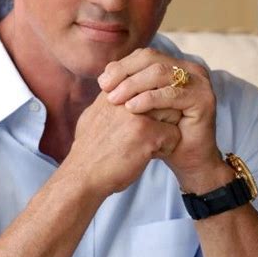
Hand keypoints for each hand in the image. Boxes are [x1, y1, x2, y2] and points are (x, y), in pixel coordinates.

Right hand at [66, 90, 180, 197]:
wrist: (82, 175)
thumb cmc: (89, 150)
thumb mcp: (93, 114)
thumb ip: (108, 98)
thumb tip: (114, 85)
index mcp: (114, 90)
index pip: (150, 80)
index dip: (155, 98)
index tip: (151, 114)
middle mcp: (126, 97)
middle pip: (165, 93)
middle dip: (165, 112)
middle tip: (153, 131)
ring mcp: (136, 114)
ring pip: (174, 112)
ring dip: (168, 129)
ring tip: (151, 143)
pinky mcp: (146, 133)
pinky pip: (175, 134)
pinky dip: (167, 148)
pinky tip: (150, 156)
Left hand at [97, 48, 225, 190]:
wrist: (186, 160)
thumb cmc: (160, 134)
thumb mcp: (139, 106)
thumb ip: (127, 86)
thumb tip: (105, 70)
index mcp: (175, 65)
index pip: (144, 56)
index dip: (122, 65)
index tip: (101, 82)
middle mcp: (190, 69)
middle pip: (151, 59)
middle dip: (125, 72)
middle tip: (105, 88)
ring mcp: (200, 82)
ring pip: (160, 73)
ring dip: (133, 84)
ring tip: (114, 99)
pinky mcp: (204, 98)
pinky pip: (172, 93)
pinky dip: (149, 99)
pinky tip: (131, 108)